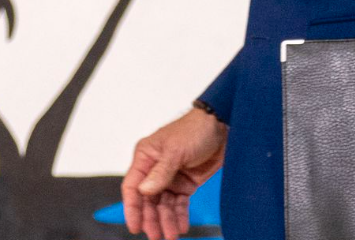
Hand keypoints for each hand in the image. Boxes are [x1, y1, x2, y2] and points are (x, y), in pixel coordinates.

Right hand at [121, 108, 227, 239]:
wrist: (223, 126)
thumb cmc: (195, 129)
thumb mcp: (175, 151)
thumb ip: (160, 173)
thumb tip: (144, 191)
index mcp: (146, 157)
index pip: (133, 187)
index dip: (132, 208)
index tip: (135, 226)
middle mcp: (155, 169)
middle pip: (148, 200)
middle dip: (152, 219)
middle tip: (156, 236)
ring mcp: (171, 177)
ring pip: (164, 205)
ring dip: (166, 220)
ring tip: (171, 236)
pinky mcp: (187, 183)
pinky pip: (180, 203)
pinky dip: (180, 215)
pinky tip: (181, 226)